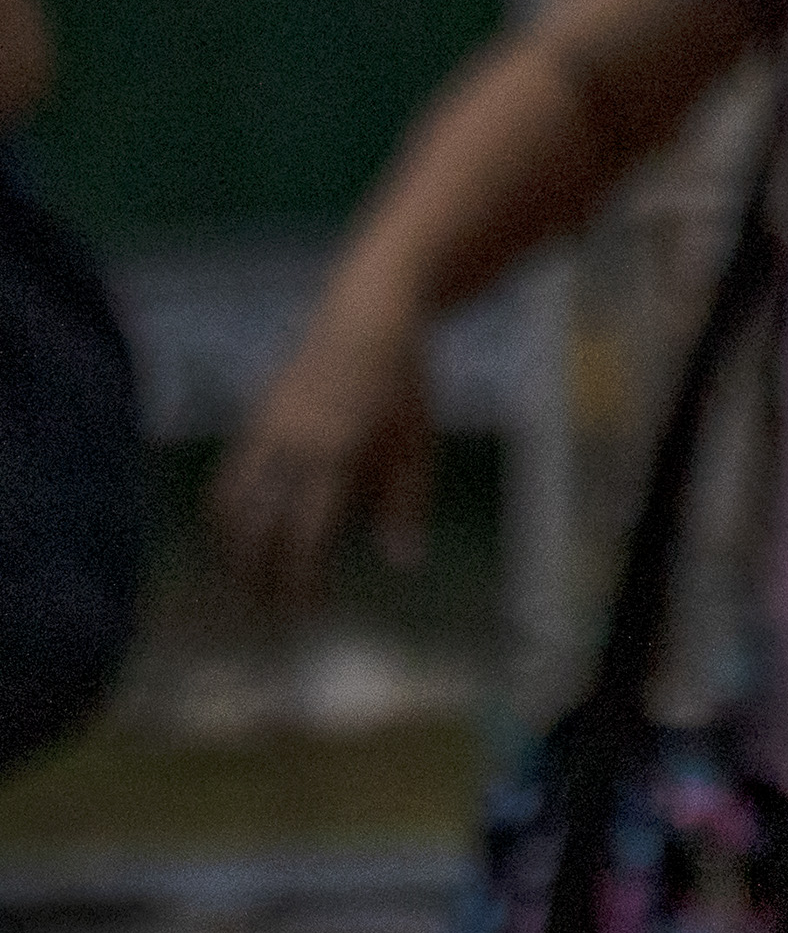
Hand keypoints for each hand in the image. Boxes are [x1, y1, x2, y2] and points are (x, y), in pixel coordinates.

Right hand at [210, 297, 434, 611]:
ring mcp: (263, 430)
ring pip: (228, 505)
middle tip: (265, 616)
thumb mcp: (418, 443)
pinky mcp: (251, 420)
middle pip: (255, 527)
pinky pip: (226, 478)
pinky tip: (231, 541)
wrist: (366, 317)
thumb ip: (405, 504)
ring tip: (241, 588)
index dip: (300, 578)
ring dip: (230, 551)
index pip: (304, 533)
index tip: (305, 611)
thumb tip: (401, 565)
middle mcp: (289, 444)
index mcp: (335, 453)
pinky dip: (223, 516)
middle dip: (255, 575)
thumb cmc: (403, 386)